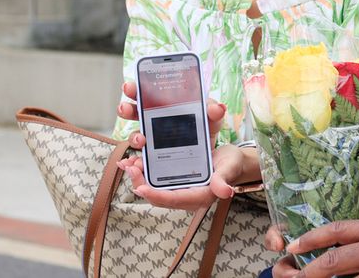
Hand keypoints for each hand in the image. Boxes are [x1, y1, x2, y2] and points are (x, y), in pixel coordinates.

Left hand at [116, 81, 250, 210]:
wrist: (231, 160)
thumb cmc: (232, 164)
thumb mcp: (229, 168)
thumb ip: (223, 179)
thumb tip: (226, 191)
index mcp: (198, 196)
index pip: (173, 199)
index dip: (156, 195)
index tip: (141, 187)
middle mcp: (184, 193)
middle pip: (157, 195)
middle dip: (141, 183)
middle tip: (130, 167)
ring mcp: (177, 186)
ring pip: (153, 186)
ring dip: (138, 176)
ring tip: (127, 163)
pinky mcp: (173, 177)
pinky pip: (154, 177)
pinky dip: (142, 169)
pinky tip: (132, 159)